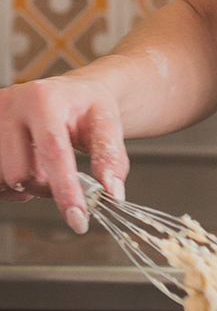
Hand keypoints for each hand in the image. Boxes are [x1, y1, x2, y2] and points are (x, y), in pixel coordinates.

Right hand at [0, 73, 128, 232]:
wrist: (67, 92)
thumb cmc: (85, 106)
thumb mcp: (107, 123)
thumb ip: (111, 157)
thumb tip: (112, 193)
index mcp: (44, 99)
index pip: (53, 153)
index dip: (65, 190)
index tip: (77, 218)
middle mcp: (12, 105)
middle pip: (23, 173)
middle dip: (46, 187)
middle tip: (62, 178)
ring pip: (3, 180)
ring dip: (27, 186)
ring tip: (42, 167)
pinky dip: (9, 184)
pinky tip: (24, 168)